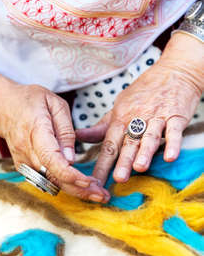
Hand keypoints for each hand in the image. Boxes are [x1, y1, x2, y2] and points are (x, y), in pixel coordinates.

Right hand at [0, 52, 108, 201]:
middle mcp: (27, 150)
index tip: (90, 182)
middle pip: (54, 177)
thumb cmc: (30, 100)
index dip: (70, 174)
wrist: (3, 107)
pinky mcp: (24, 167)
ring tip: (97, 194)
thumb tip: (72, 158)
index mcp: (36, 130)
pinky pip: (45, 180)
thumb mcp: (55, 103)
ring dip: (75, 190)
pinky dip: (64, 185)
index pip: (52, 159)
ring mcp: (23, 161)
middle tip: (103, 195)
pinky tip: (81, 187)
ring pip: (51, 183)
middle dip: (80, 189)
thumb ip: (66, 130)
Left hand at [76, 33, 203, 185]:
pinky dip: (173, 144)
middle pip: (128, 143)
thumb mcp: (119, 108)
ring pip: (149, 136)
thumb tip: (79, 137)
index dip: (102, 164)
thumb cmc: (143, 93)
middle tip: (118, 179)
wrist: (173, 72)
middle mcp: (137, 118)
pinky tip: (170, 157)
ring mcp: (157, 117)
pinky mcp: (176, 116)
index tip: (95, 182)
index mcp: (120, 118)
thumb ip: (102, 127)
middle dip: (123, 161)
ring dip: (145, 152)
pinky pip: (174, 131)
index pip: (109, 145)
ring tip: (139, 167)